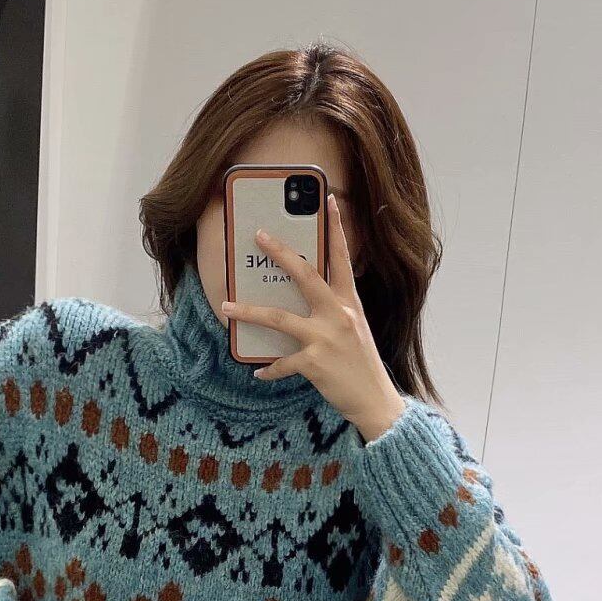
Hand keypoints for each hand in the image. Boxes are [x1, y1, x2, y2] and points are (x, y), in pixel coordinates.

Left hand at [219, 195, 407, 442]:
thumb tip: (304, 299)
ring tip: (226, 307)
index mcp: (349, 303)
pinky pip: (281, 363)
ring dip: (249, 312)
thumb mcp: (354, 329)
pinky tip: (258, 373)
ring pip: (279, 318)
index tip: (328, 200)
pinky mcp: (315, 363)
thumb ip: (333, 311)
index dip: (336, 228)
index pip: (342, 258)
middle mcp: (338, 315)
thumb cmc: (361, 364)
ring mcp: (326, 338)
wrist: (375, 400)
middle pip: (305, 275)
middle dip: (280, 253)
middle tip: (258, 235)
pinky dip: (268, 370)